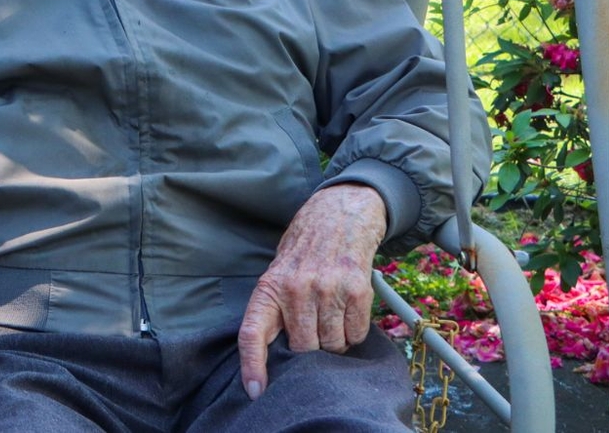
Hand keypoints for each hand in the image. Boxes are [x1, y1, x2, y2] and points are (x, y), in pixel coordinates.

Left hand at [238, 184, 385, 399]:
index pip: (252, 334)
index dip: (252, 366)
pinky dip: (354, 331)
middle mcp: (295, 290)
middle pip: (303, 349)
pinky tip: (348, 309)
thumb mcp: (278, 275)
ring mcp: (326, 290)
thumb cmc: (303, 252)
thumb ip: (276, 311)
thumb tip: (277, 355)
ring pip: (332, 345)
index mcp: (269, 288)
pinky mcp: (356, 291)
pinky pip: (356, 334)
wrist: (338, 216)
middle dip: (310, 349)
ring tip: (331, 315)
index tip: (256, 391)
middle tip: (315, 328)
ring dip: (335, 341)